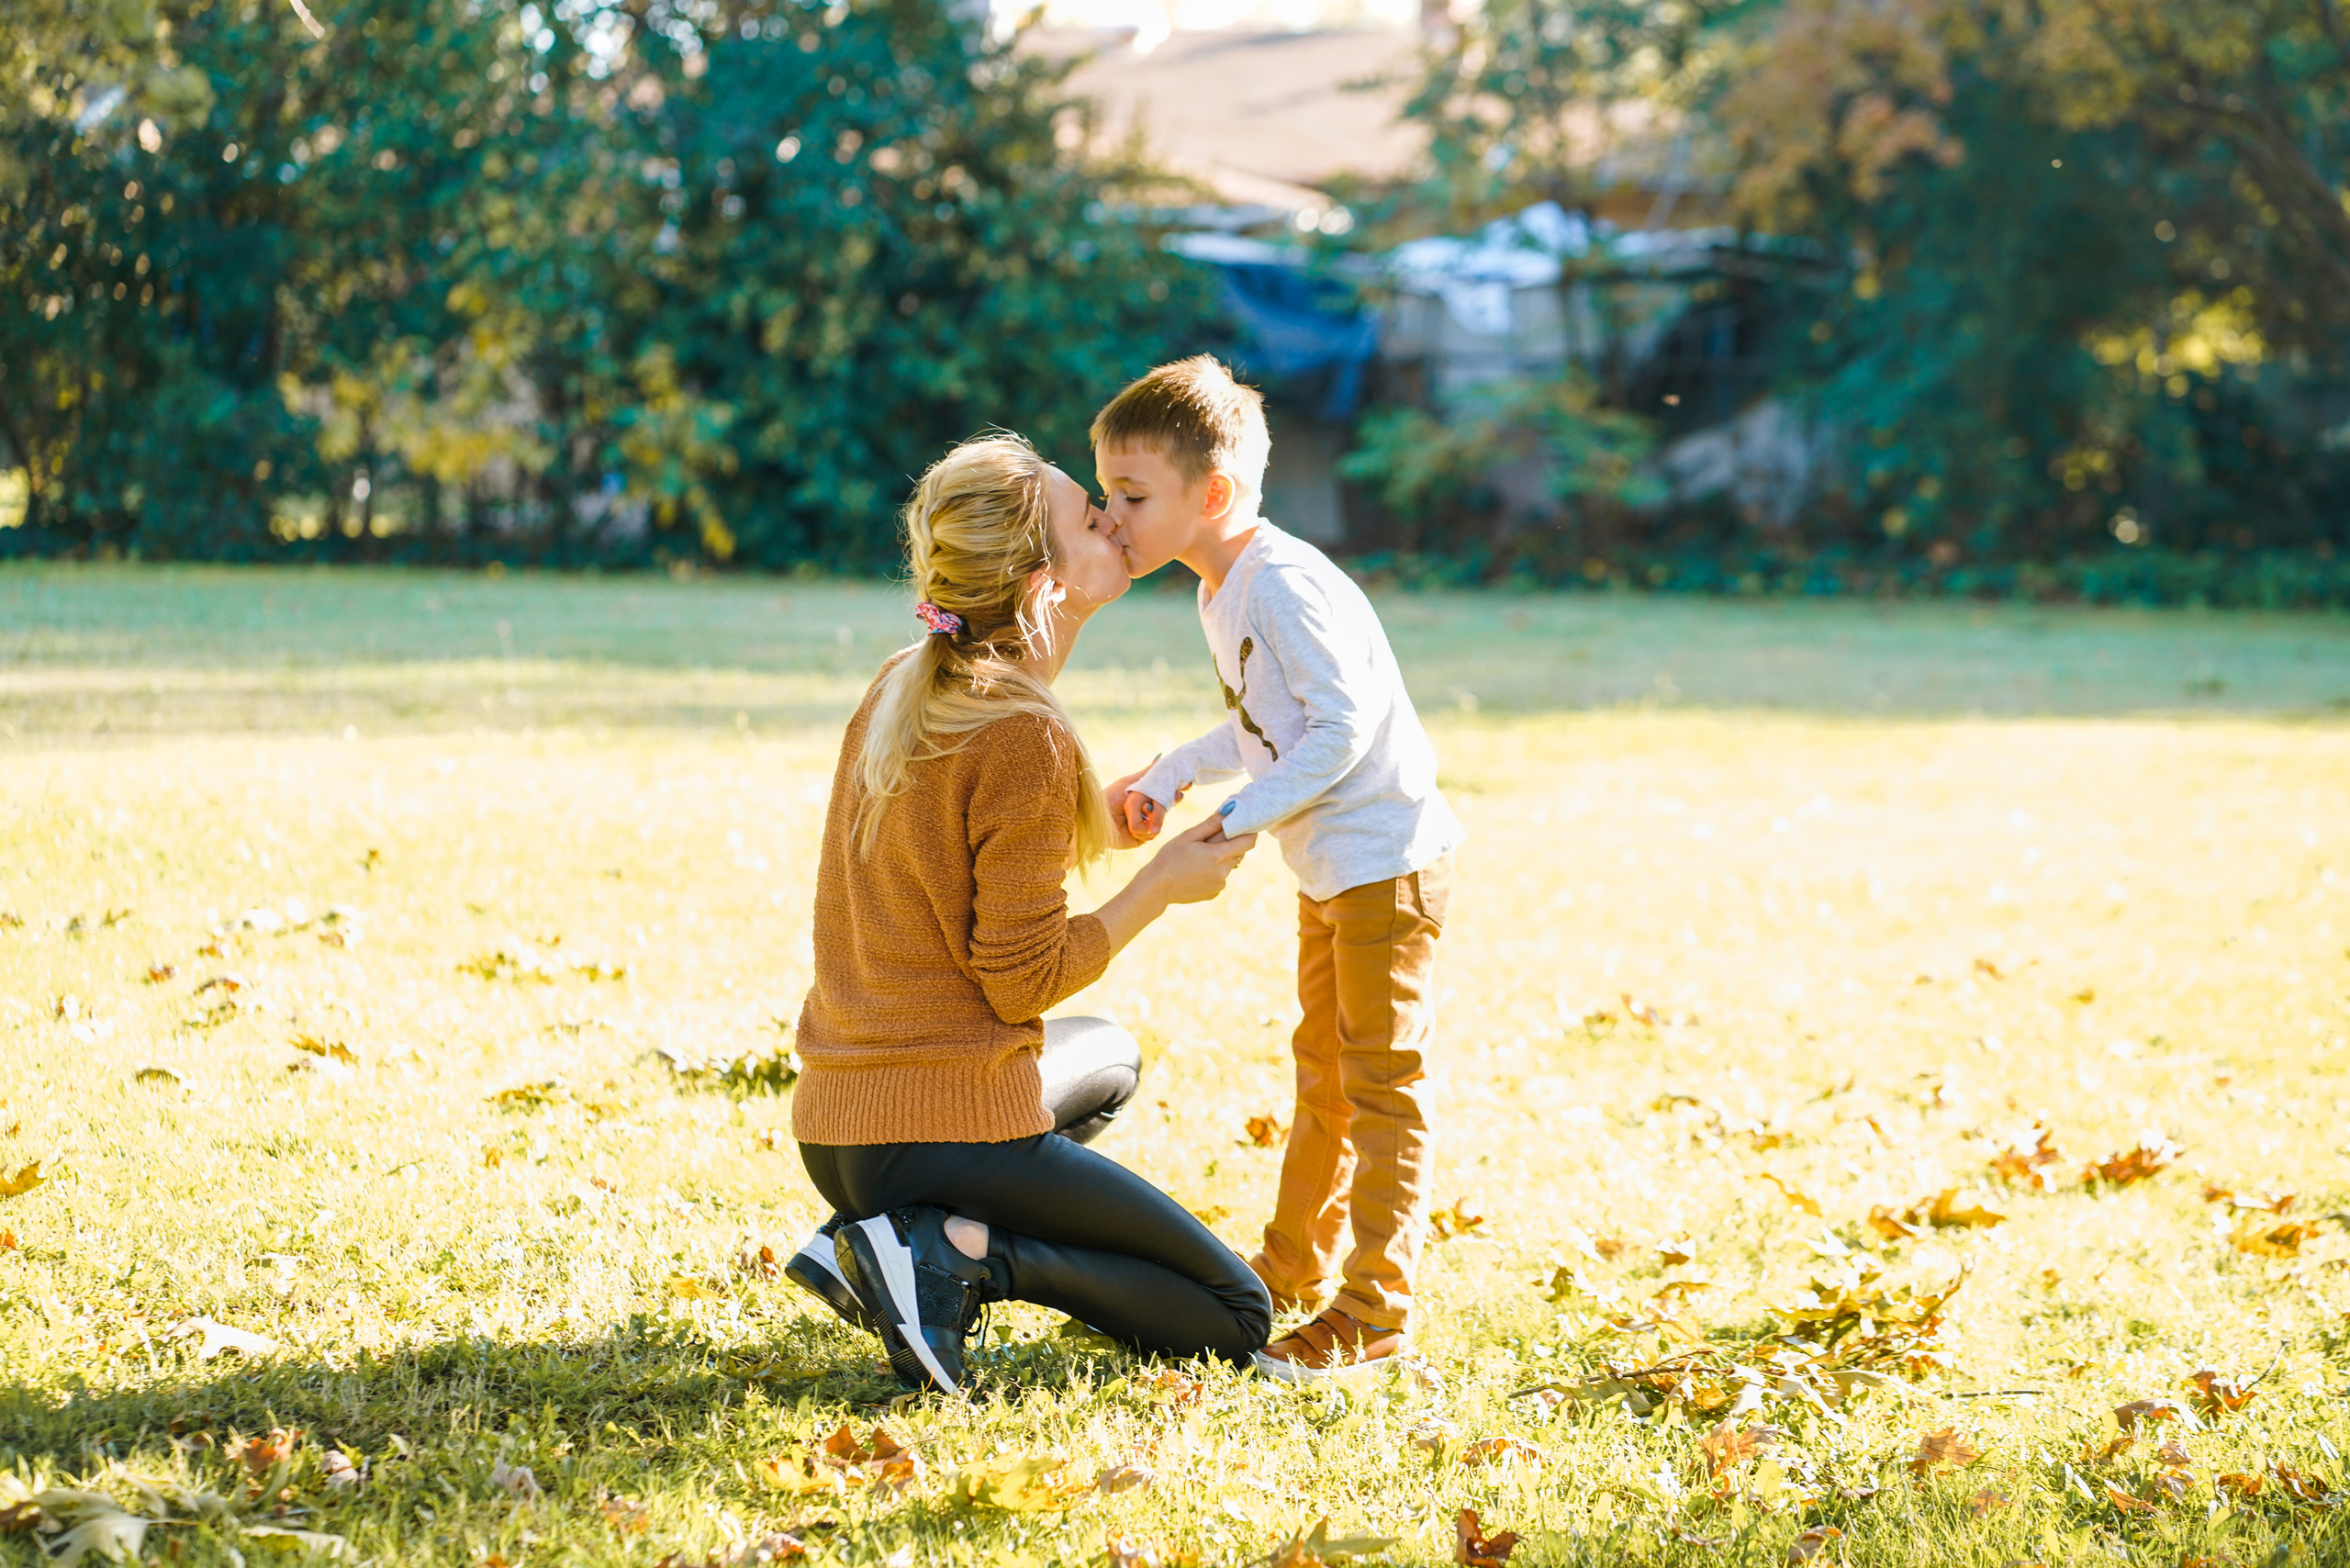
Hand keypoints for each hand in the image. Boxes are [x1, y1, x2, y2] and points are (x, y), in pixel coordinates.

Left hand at [1104, 761, 1187, 846]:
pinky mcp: (1139, 839)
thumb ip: (1147, 773)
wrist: (1096, 818)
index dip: (1175, 793)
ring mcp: (1143, 827)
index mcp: (1143, 800)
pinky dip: (1146, 829)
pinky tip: (1138, 824)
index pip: (1164, 797)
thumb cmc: (1110, 797)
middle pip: (1166, 810)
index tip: (1184, 785)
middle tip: (1179, 794)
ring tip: (1146, 810)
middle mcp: (1144, 814)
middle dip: (1173, 802)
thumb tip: (1162, 757)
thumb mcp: (1131, 782)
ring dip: (1155, 817)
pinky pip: (1152, 835)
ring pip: (1160, 824)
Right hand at [1141, 813, 1256, 904]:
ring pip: (1229, 865)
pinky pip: (1221, 877)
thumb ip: (1212, 824)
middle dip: (1230, 844)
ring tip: (1198, 858)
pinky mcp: (1215, 893)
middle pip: (1239, 852)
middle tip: (1209, 841)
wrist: (1157, 887)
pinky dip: (1213, 871)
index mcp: (1219, 855)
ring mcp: (1220, 884)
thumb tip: (1230, 810)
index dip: (1248, 832)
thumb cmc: (1170, 857)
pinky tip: (1196, 871)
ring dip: (1220, 858)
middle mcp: (1224, 872)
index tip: (1241, 826)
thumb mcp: (1189, 836)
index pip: (1249, 841)